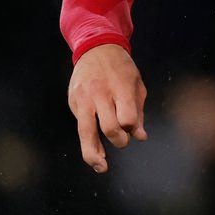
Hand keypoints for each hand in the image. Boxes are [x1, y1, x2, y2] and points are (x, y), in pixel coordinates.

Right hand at [68, 43, 147, 172]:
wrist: (95, 47)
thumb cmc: (121, 69)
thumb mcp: (137, 84)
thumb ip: (138, 112)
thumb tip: (140, 137)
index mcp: (120, 87)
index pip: (127, 117)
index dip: (131, 127)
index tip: (132, 127)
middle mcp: (100, 93)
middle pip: (108, 127)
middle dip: (119, 140)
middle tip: (123, 141)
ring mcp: (84, 98)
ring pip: (86, 132)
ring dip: (94, 153)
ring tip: (101, 168)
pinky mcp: (73, 102)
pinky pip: (81, 126)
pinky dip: (89, 141)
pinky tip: (96, 152)